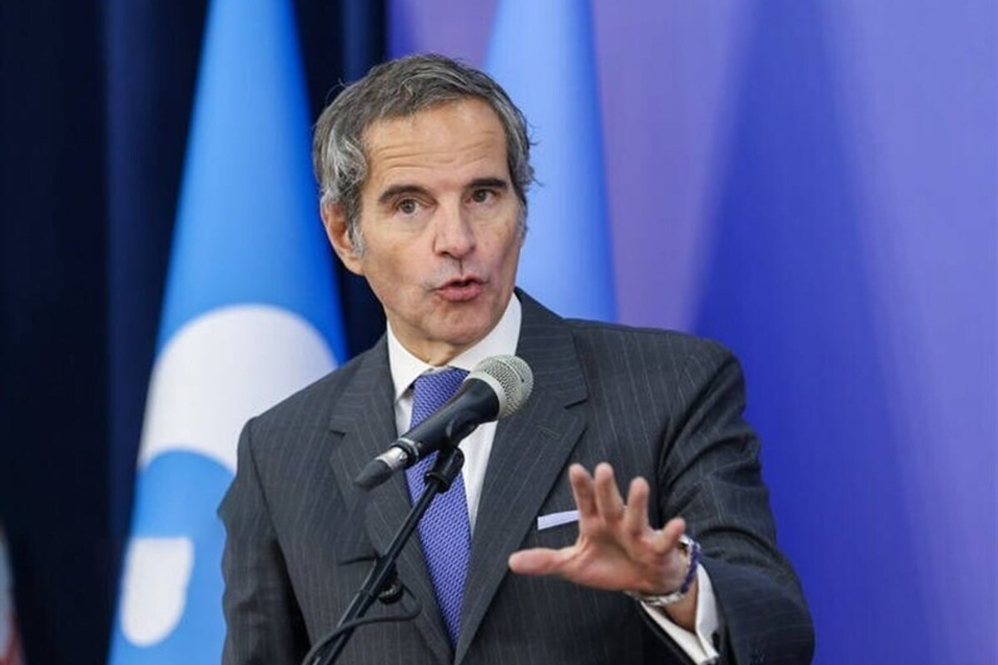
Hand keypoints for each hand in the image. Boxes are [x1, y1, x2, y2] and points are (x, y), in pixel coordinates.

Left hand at [508, 463, 697, 627]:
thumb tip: (512, 561)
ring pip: (636, 516)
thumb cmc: (608, 565)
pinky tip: (678, 522)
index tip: (576, 469)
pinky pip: (664, 540)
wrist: (643, 582)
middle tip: (602, 468)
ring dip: (637, 501)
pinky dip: (671, 533)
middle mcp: (616, 522)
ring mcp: (637, 534)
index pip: (586, 502)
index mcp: (594, 522)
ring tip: (639, 483)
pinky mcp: (656, 549)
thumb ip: (545, 561)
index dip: (582, 487)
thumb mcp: (573, 566)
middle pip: (610, 503)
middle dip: (606, 488)